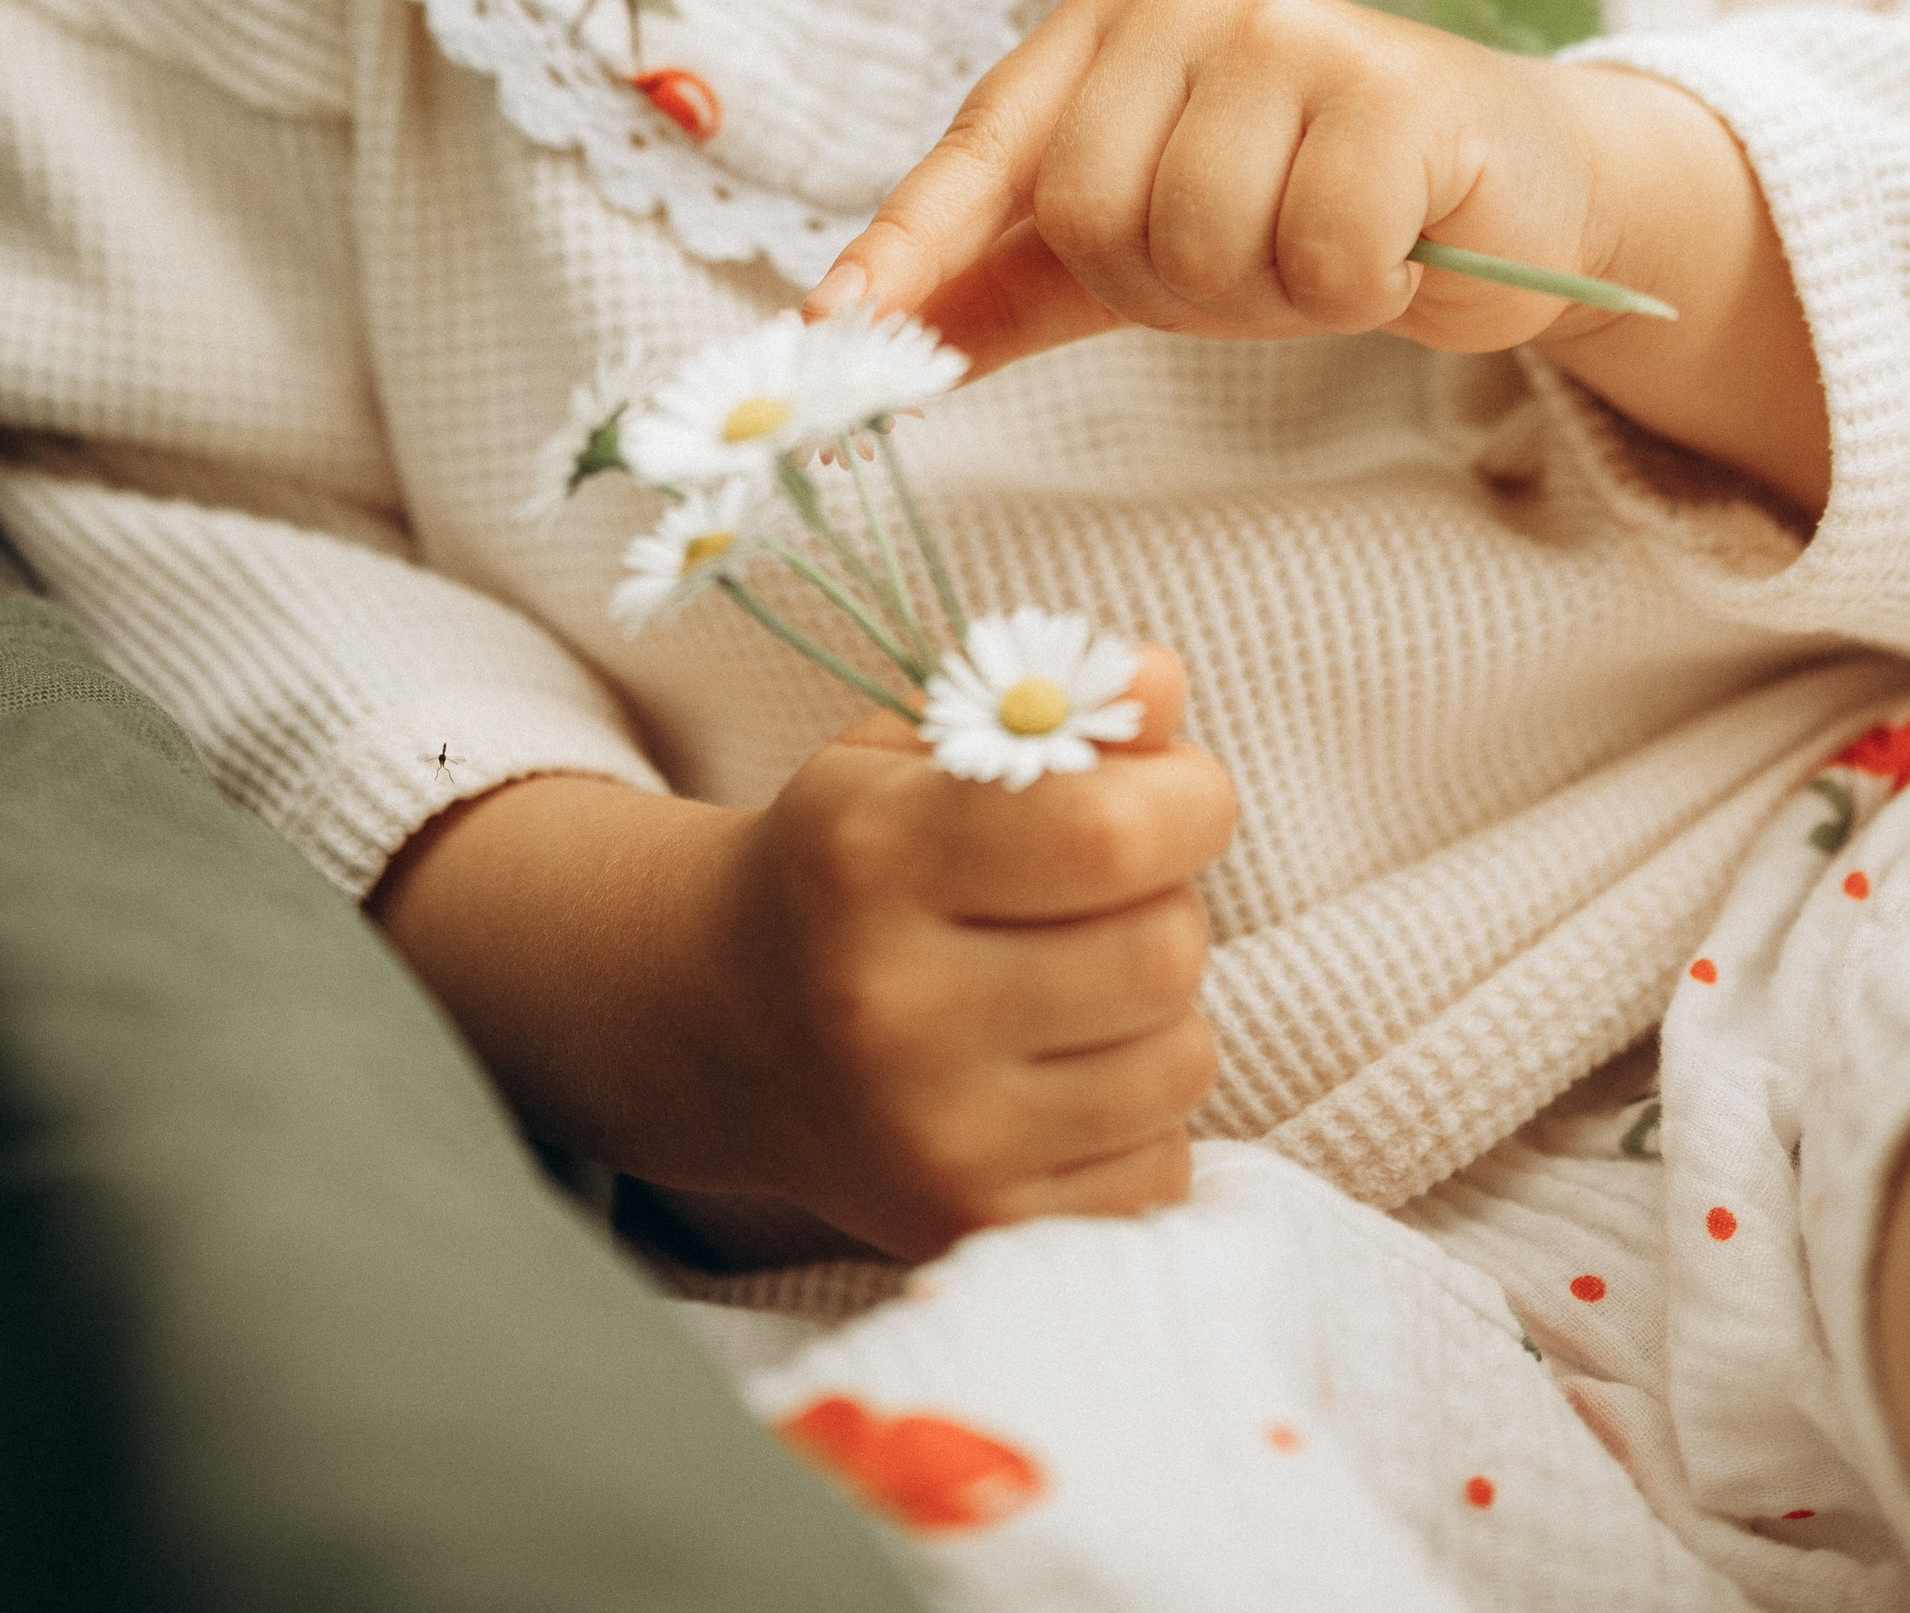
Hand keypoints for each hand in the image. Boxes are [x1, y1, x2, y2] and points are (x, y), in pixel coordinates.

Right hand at [373, 650, 1231, 1264]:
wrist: (723, 1027)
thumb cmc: (850, 865)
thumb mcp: (920, 753)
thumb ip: (1057, 711)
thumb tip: (1164, 680)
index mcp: (875, 854)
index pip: (1109, 831)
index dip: (1185, 799)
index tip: (1175, 794)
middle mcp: (893, 1004)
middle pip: (1162, 950)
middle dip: (1170, 903)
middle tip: (1111, 895)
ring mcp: (931, 1135)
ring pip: (1178, 1060)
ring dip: (1159, 1013)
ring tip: (1075, 987)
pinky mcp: (968, 1228)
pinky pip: (1159, 1166)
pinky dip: (1141, 1115)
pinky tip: (1062, 1077)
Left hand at [827, 0, 1619, 364]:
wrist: (1510, 188)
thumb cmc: (1305, 200)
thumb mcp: (1138, 246)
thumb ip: (999, 281)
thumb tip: (844, 342)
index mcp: (1108, 24)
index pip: (983, 144)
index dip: (907, 242)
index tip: (828, 329)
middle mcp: (1190, 0)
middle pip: (1092, 216)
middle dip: (1171, 286)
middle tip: (1258, 259)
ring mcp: (1294, 29)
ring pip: (1201, 244)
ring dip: (1271, 295)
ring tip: (1330, 243)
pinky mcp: (1394, 88)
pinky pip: (1317, 258)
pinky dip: (1357, 288)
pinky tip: (1396, 240)